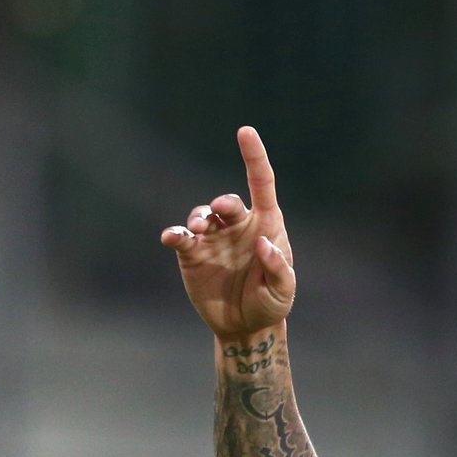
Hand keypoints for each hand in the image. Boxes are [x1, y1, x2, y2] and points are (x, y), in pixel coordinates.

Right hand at [160, 126, 296, 340]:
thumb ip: (278, 269)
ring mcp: (213, 238)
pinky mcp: (192, 254)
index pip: (262, 184)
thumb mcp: (283, 291)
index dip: (254, 157)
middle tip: (219, 210)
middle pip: (229, 202)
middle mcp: (238, 226)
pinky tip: (173, 238)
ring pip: (202, 215)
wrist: (245, 325)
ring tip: (198, 229)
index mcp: (267, 226)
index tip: (245, 131)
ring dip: (199, 218)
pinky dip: (175, 234)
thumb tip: (264, 244)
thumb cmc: (270, 303)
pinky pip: (181, 237)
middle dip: (223, 203)